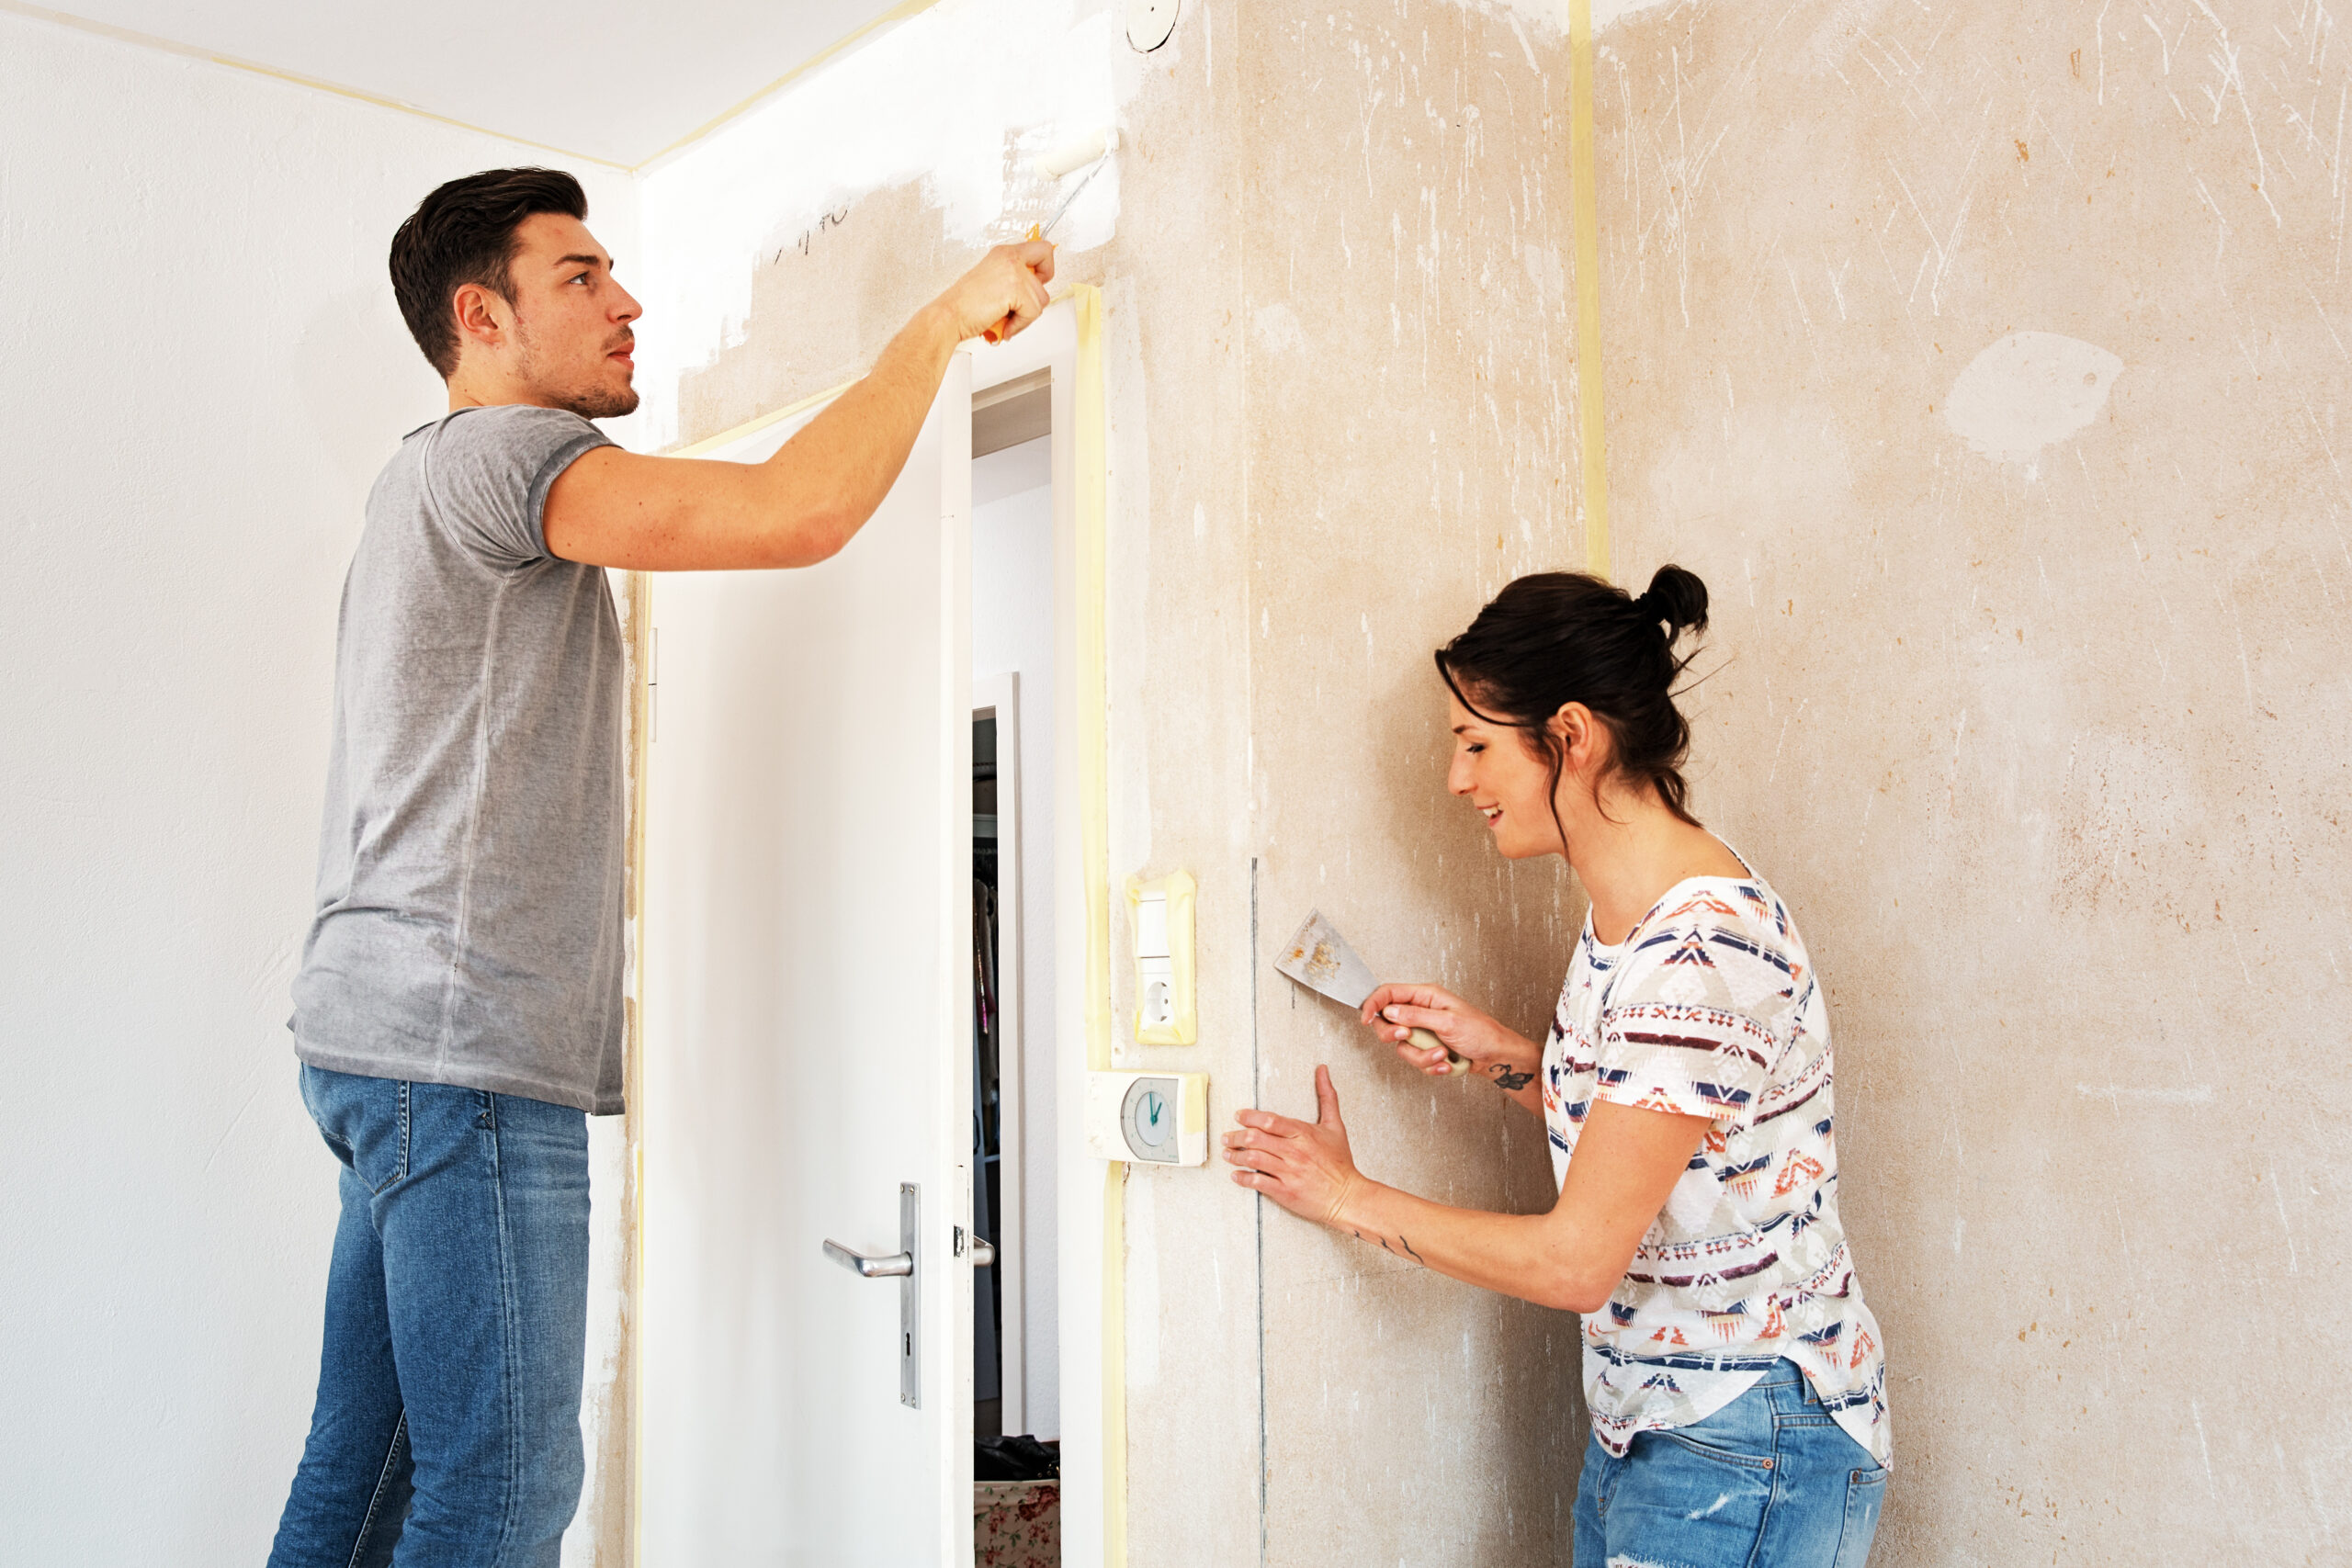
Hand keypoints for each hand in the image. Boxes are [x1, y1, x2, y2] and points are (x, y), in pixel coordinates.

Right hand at [932, 240, 1054, 343]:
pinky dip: (1020, 325)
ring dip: (1025, 315)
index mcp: (1005, 253)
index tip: (1038, 280)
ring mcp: (1014, 271)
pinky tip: (1004, 325)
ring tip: (1005, 318)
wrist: (949, 315)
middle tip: (1020, 304)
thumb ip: (1014, 278)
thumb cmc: (966, 304)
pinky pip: (1033, 313)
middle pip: (1048, 273)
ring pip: (1041, 299)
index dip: (1045, 267)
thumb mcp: (994, 281)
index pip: (1043, 248)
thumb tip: (1035, 286)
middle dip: (1037, 295)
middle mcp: (1010, 257)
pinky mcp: (1015, 289)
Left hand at [1222, 1065, 1368, 1227]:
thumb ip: (1327, 1096)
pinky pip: (1258, 1183)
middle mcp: (1294, 1151)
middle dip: (1236, 1137)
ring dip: (1235, 1156)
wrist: (1348, 1196)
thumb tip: (1322, 1070)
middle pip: (1256, 1139)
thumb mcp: (1335, 1126)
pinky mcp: (1285, 1192)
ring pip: (1253, 1159)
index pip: (1269, 1120)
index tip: (1239, 1116)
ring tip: (1227, 1154)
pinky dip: (1243, 1178)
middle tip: (1227, 1137)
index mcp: (1303, 1133)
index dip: (1249, 1117)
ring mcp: (1289, 1172)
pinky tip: (1236, 1175)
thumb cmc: (1340, 1162)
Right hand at [1359, 983, 1538, 1085]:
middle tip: (1407, 1038)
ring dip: (1421, 1056)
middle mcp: (1421, 1011)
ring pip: (1402, 1047)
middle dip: (1394, 1035)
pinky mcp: (1427, 1048)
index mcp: (1425, 995)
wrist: (1495, 1055)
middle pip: (1387, 1021)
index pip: (1389, 992)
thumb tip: (1389, 1010)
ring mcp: (1423, 1031)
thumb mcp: (1448, 1021)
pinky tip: (1446, 1063)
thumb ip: (1415, 1015)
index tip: (1365, 1019)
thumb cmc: (1481, 1032)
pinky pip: (1415, 1060)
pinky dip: (1430, 1065)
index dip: (1373, 1004)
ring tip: (1442, 1055)